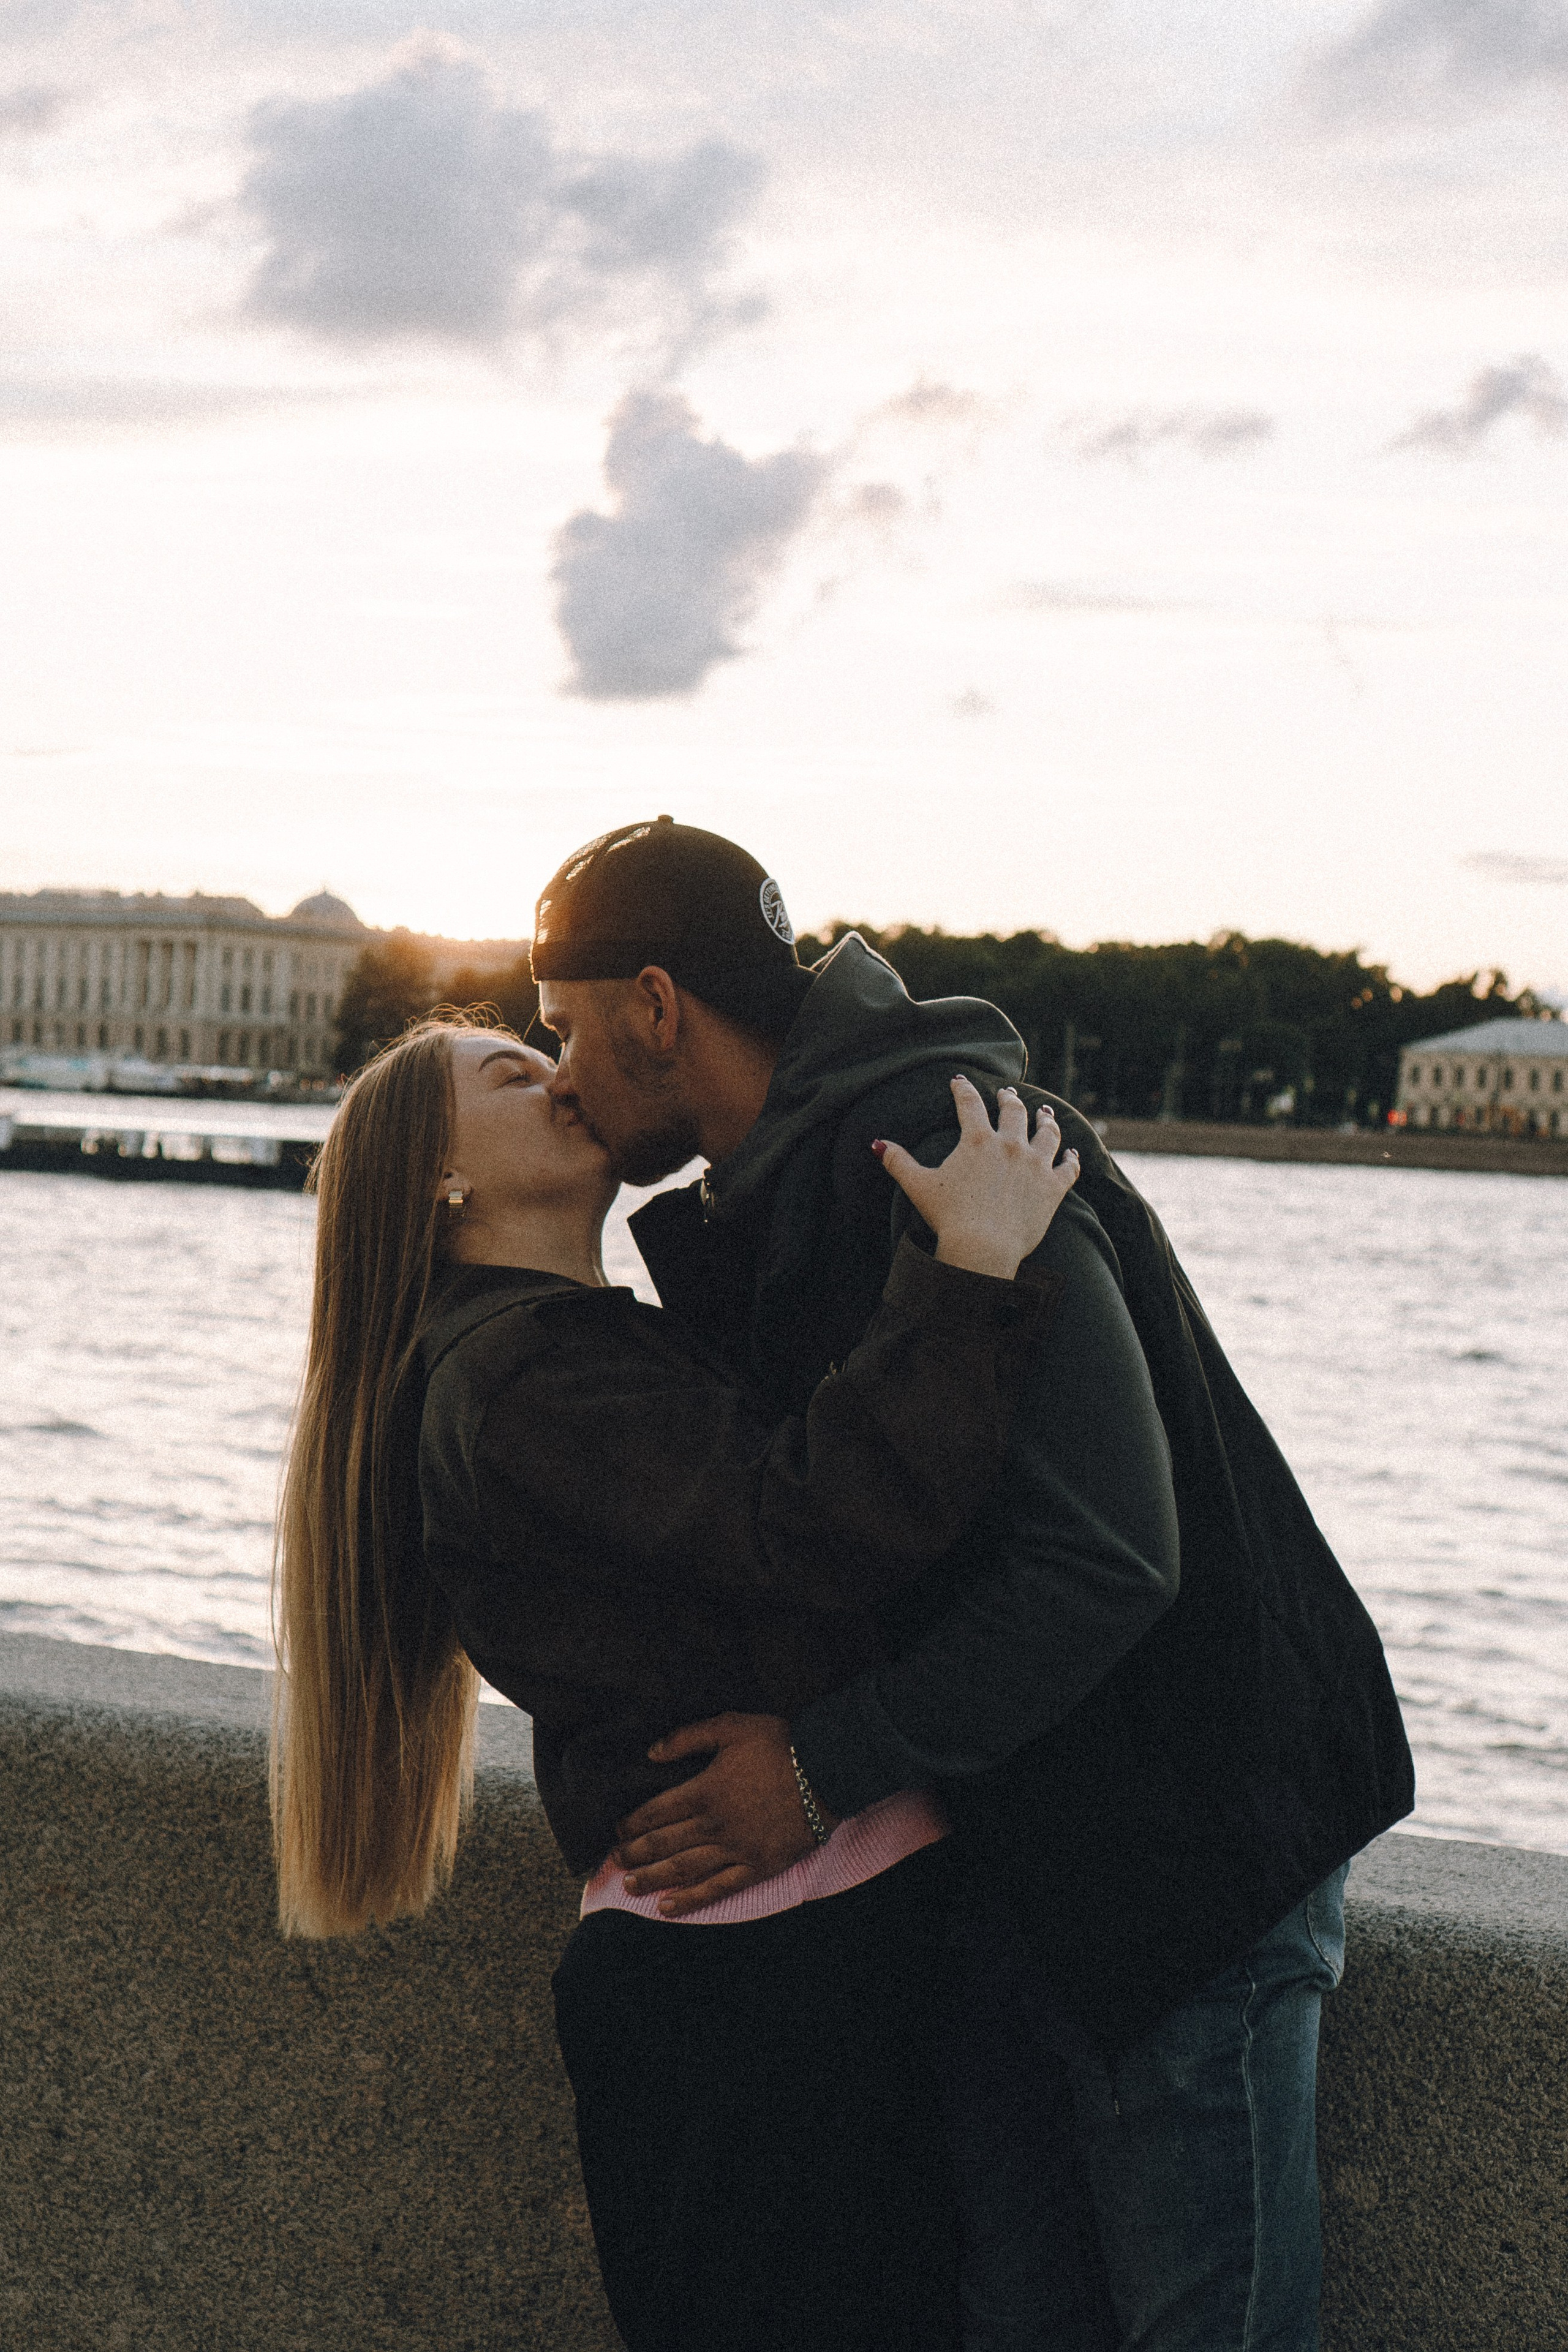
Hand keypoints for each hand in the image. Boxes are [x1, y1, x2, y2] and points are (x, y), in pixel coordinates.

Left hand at [611, 1712, 840, 1918]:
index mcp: (704, 1791)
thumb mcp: (732, 1726)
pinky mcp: (755, 1867)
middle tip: (615, 1860)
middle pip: (663, 1844)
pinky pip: (717, 1888)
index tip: (617, 1830)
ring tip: (629, 1886)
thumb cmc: (780, 1745)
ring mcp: (734, 1850)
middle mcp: (713, 1825)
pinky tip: (668, 1907)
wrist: (827, 1772)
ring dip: (652, 1879)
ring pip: (683, 1869)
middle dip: (635, 1853)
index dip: (633, 1823)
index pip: (656, 1812)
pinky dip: (690, 1900)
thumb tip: (651, 1753)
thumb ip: (688, 1737)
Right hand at [874, 1076, 1078, 1279]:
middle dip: (1008, 1099)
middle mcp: (1010, 1145)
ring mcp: (1035, 1165)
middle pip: (1013, 1111)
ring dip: (1046, 1121)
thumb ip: (898, 1162)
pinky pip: (1069, 1167)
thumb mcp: (919, 1186)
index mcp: (977, 1141)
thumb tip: (877, 1144)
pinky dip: (1071, 1159)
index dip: (962, 1089)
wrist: (983, 1247)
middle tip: (1006, 1094)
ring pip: (1047, 1133)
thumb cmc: (949, 1217)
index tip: (959, 1081)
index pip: (969, 1103)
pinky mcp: (1053, 1187)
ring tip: (1045, 1114)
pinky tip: (1072, 1153)